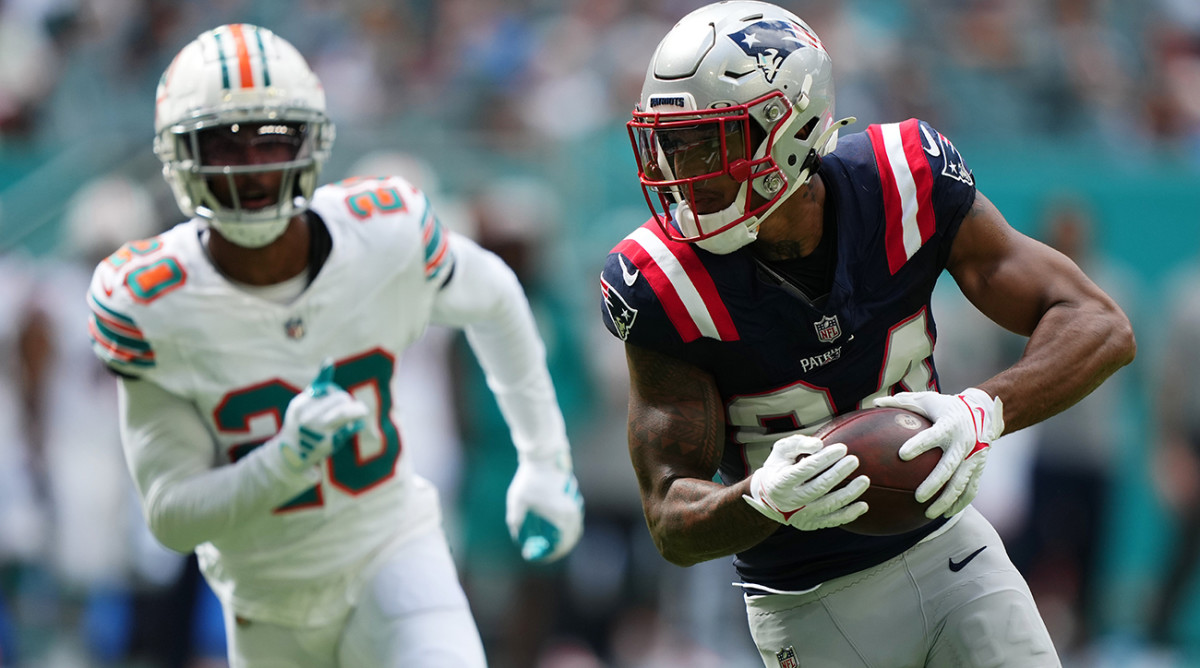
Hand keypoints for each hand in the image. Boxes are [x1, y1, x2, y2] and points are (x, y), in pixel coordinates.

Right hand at [276, 360, 369, 471]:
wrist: (291, 454)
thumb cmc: (301, 422)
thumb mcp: (303, 402)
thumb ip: (318, 383)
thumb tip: (329, 360)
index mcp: (301, 404)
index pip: (328, 389)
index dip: (339, 394)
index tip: (343, 399)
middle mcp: (307, 416)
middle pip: (340, 399)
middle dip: (349, 402)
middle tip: (354, 406)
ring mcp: (318, 430)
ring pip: (345, 412)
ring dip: (357, 410)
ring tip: (362, 411)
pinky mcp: (329, 443)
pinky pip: (348, 429)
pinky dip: (356, 425)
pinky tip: (359, 424)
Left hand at [506, 454, 583, 562]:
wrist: (544, 456)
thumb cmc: (529, 479)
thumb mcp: (516, 502)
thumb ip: (516, 521)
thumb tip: (517, 536)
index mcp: (561, 517)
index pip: (560, 545)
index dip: (549, 555)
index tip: (537, 557)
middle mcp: (572, 512)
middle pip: (571, 539)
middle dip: (559, 549)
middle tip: (546, 554)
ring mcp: (576, 504)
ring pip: (575, 529)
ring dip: (566, 538)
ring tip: (552, 543)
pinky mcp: (575, 497)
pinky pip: (575, 519)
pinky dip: (569, 527)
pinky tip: (558, 528)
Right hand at [742, 434, 869, 530]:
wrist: (768, 497)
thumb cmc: (779, 468)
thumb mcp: (780, 451)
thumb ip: (797, 443)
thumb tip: (819, 444)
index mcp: (780, 482)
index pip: (805, 470)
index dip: (824, 459)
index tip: (842, 448)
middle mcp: (790, 502)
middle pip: (818, 487)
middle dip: (838, 473)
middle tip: (854, 460)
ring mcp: (800, 515)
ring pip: (829, 505)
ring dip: (849, 493)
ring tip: (865, 480)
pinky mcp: (810, 524)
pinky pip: (833, 521)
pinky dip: (849, 514)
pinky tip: (863, 505)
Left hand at [873, 388, 1003, 518]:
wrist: (983, 412)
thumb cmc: (945, 407)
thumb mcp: (926, 400)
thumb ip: (901, 402)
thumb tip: (873, 402)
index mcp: (949, 425)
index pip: (932, 436)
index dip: (918, 445)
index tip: (902, 455)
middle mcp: (963, 442)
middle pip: (948, 466)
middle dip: (934, 483)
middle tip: (918, 497)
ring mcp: (973, 457)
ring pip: (961, 483)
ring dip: (946, 500)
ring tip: (929, 514)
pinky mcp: (978, 467)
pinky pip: (971, 488)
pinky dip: (960, 503)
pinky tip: (946, 514)